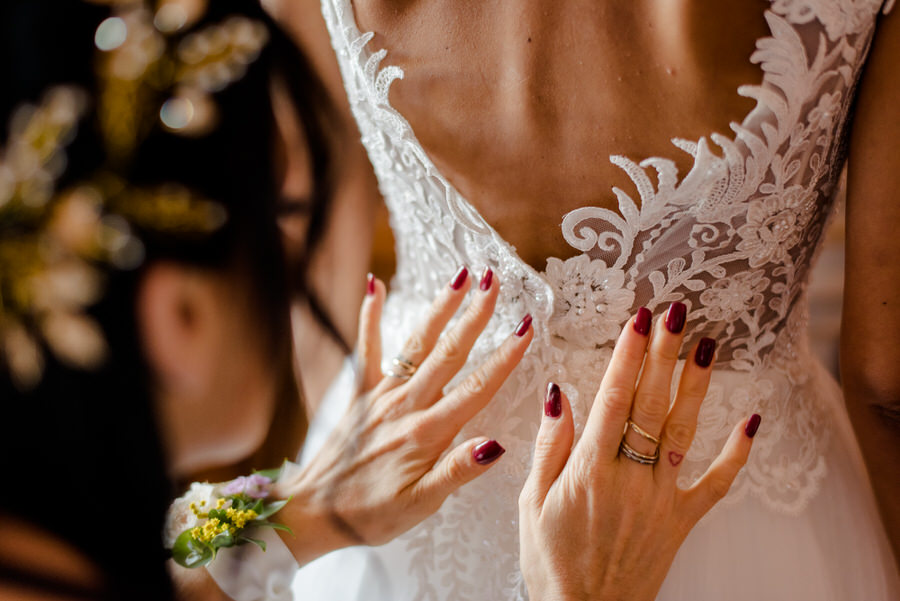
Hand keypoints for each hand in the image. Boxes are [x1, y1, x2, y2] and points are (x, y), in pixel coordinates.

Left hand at [276, 266, 533, 563]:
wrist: (313, 513)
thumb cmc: (370, 515)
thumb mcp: (421, 506)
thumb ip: (458, 472)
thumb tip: (496, 445)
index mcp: (427, 433)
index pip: (476, 388)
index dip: (504, 357)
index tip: (525, 327)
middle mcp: (407, 406)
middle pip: (449, 353)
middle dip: (475, 316)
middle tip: (495, 281)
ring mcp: (381, 395)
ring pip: (417, 343)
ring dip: (440, 308)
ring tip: (459, 276)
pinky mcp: (360, 394)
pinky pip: (367, 348)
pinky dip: (370, 315)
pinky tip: (375, 285)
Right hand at [519, 303, 759, 600]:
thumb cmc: (551, 561)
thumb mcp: (531, 503)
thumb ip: (549, 446)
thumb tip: (559, 394)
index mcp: (589, 470)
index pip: (613, 399)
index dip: (628, 356)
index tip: (639, 319)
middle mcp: (630, 477)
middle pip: (651, 404)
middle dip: (664, 354)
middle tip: (678, 312)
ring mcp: (661, 498)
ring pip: (684, 431)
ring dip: (697, 385)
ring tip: (708, 344)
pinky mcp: (681, 519)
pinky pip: (716, 483)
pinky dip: (737, 453)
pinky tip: (753, 420)